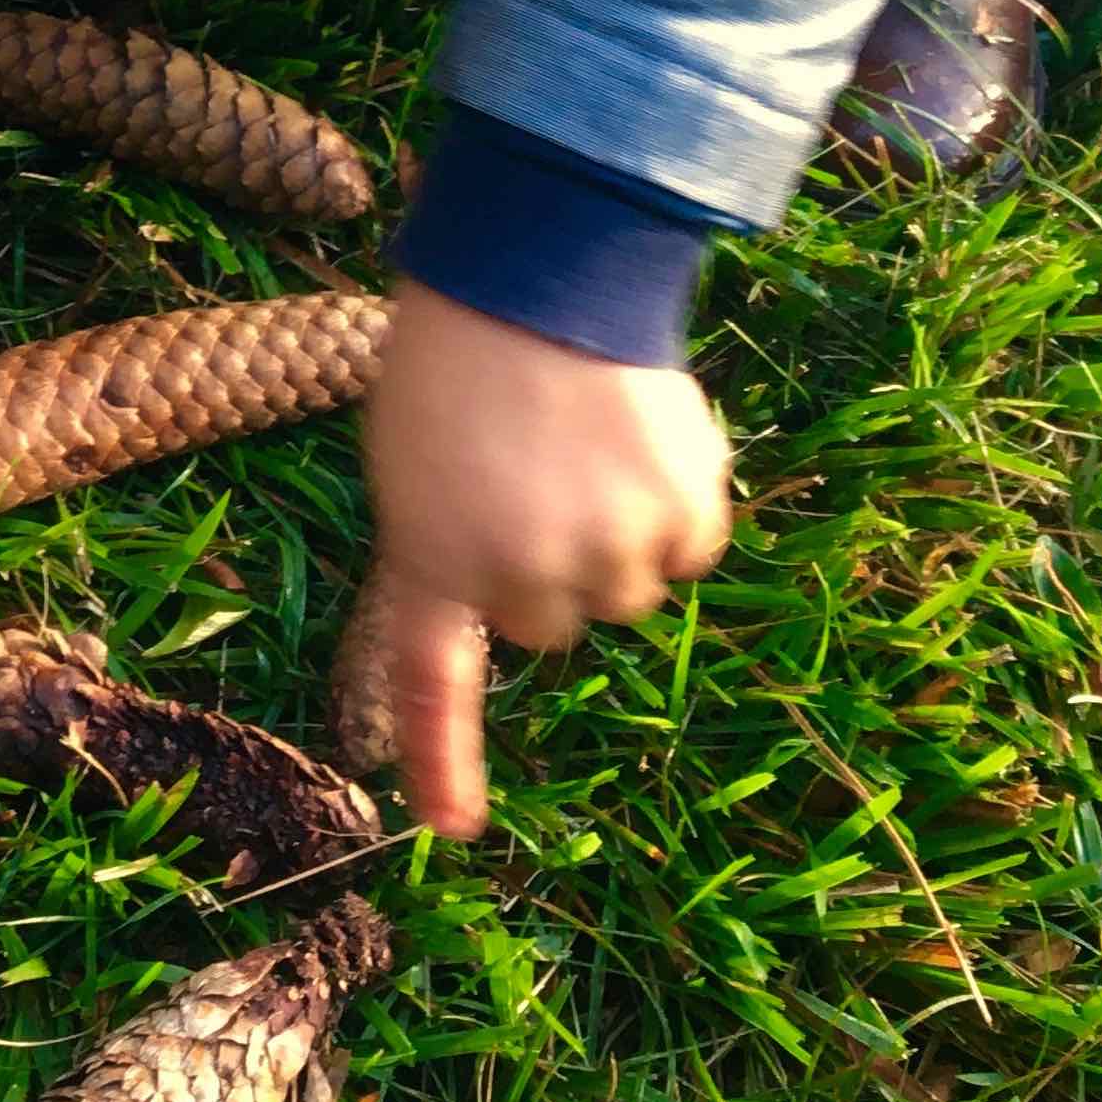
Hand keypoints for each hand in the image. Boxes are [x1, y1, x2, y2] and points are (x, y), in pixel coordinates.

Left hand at [361, 278, 731, 839]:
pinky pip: (690, 547)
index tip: (452, 831)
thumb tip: (512, 597)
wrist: (538, 271)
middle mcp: (520, 574)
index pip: (431, 679)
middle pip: (553, 622)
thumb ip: (450, 539)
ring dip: (617, 535)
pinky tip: (640, 438)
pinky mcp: (681, 514)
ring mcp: (606, 550)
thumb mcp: (411, 455)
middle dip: (546, 566)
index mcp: (432, 554)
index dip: (440, 757)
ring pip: (627, 590)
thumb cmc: (456, 353)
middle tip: (532, 477)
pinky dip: (678, 503)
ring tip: (584, 445)